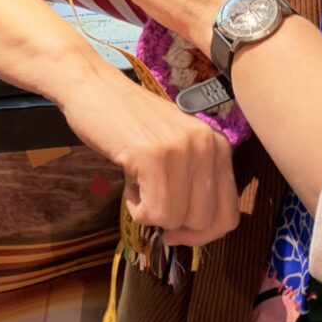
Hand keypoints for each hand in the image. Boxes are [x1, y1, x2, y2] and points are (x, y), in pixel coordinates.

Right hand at [55, 62, 239, 246]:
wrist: (93, 86)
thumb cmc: (129, 122)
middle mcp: (208, 145)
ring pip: (177, 219)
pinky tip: (128, 185)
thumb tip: (197, 233)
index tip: (176, 230)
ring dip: (150, 214)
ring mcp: (181, 148)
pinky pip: (154, 212)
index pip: (228, 215)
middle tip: (150, 202)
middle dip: (173, 224)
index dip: (202, 235)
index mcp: (218, 145)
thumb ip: (193, 181)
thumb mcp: (175, 148)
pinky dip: (137, 210)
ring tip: (136, 184)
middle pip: (203, 222)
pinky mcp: (153, 155)